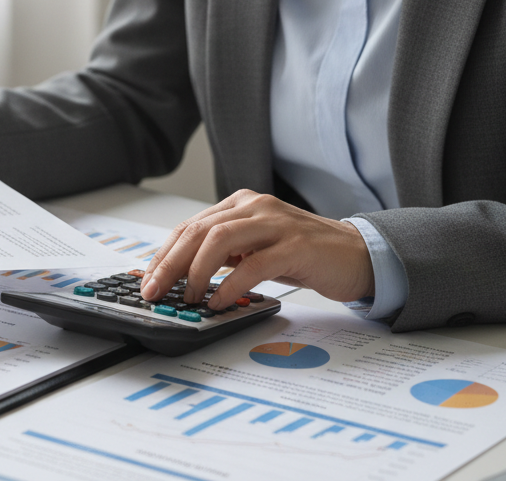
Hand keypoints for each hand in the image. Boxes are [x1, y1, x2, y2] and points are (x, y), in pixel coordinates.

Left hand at [139, 189, 373, 308]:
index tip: (147, 279)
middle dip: (170, 263)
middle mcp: (254, 206)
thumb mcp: (256, 248)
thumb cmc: (304, 254)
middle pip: (198, 231)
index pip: (191, 226)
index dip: (165, 253)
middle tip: (154, 290)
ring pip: (220, 240)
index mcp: (241, 204)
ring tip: (188, 297)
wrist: (357, 254)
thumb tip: (183, 276)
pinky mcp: (295, 246)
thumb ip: (226, 254)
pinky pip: (253, 265)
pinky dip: (231, 285)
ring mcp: (275, 224)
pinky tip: (219, 301)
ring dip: (197, 272)